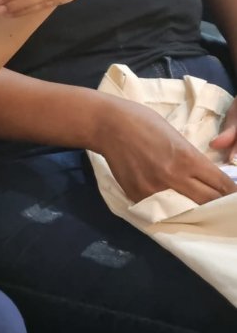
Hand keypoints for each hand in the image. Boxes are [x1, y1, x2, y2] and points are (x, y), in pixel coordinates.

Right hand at [99, 97, 235, 203]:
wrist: (107, 125)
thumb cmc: (142, 121)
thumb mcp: (174, 134)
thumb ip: (190, 157)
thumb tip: (204, 175)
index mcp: (187, 158)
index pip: (221, 185)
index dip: (231, 193)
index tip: (233, 195)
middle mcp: (174, 177)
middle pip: (209, 202)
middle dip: (218, 204)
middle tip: (221, 205)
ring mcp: (155, 190)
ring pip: (187, 210)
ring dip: (195, 209)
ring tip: (199, 208)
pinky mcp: (139, 197)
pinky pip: (162, 209)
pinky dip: (170, 208)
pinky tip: (173, 204)